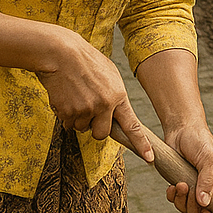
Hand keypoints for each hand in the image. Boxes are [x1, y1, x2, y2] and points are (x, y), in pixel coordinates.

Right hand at [36, 28, 153, 162]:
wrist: (63, 54)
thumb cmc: (88, 63)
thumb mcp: (111, 76)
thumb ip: (115, 97)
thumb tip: (115, 116)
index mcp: (118, 97)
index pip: (132, 126)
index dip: (141, 144)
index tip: (150, 158)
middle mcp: (103, 106)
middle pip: (102, 135)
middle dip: (96, 128)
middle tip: (91, 112)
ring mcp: (84, 110)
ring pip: (82, 128)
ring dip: (79, 118)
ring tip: (78, 96)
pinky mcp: (66, 112)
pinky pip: (67, 123)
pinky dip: (67, 115)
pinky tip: (67, 97)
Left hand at [162, 121, 212, 212]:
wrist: (180, 129)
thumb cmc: (200, 140)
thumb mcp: (208, 158)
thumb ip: (207, 181)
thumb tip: (206, 203)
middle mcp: (207, 187)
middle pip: (202, 211)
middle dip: (193, 206)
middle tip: (187, 188)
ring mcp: (192, 187)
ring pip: (187, 208)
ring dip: (181, 200)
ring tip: (179, 184)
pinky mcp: (178, 184)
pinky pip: (175, 200)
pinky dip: (172, 196)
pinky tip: (172, 185)